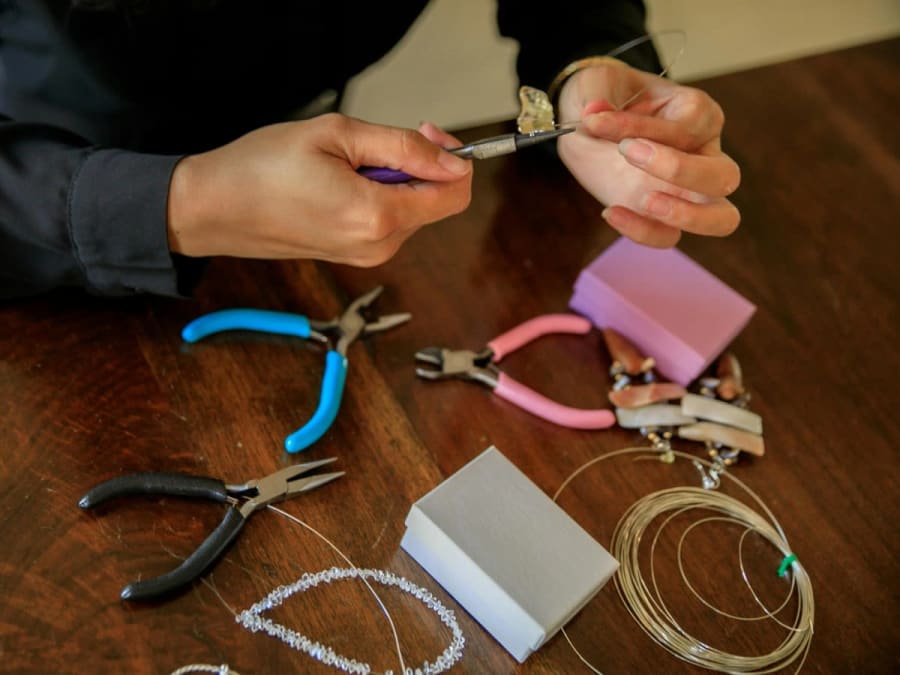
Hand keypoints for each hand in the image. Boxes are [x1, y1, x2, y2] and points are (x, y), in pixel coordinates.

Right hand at [167, 114, 471, 264]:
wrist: (214, 208)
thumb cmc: (263, 167)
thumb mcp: (338, 135)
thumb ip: (404, 148)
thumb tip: (454, 161)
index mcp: (378, 216)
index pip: (454, 194)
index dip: (452, 157)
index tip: (425, 133)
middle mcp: (379, 245)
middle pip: (434, 202)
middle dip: (418, 166)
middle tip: (371, 142)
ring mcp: (367, 256)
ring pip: (411, 210)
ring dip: (393, 181)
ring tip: (343, 166)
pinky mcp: (354, 256)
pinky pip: (387, 221)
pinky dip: (377, 197)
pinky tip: (338, 185)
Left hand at [556, 58, 739, 246]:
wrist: (589, 121)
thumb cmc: (607, 97)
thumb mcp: (598, 88)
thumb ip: (597, 97)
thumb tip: (594, 114)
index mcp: (698, 114)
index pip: (687, 125)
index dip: (640, 125)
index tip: (596, 120)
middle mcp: (703, 155)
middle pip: (725, 176)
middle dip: (682, 169)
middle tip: (629, 153)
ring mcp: (687, 192)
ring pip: (721, 219)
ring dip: (686, 215)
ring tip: (644, 200)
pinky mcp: (661, 217)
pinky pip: (668, 237)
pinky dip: (642, 231)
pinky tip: (610, 212)